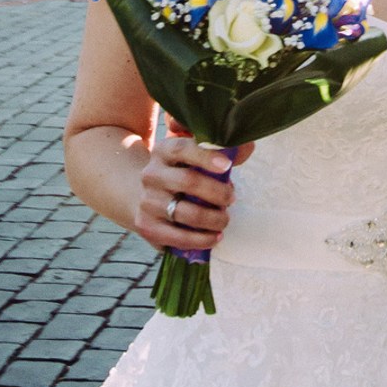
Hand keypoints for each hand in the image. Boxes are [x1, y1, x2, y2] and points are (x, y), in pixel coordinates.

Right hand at [134, 127, 251, 251]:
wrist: (139, 194)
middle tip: (232, 198)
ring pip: (186, 213)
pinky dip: (201, 240)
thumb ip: (219, 151)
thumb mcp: (191, 157)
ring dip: (213, 219)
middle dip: (217, 192)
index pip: (183, 149)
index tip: (227, 166)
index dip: (206, 157)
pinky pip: (178, 237)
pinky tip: (215, 237)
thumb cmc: (178, 173)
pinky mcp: (147, 227)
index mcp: (163, 151)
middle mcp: (151, 174)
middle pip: (188, 182)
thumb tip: (247, 146)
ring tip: (225, 220)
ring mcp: (147, 202)